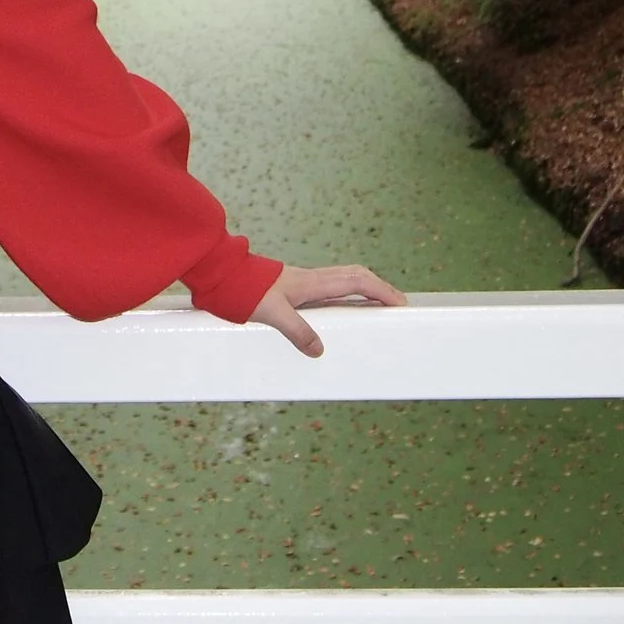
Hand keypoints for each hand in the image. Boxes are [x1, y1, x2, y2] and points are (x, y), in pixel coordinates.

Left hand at [247, 262, 405, 356]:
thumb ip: (296, 331)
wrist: (223, 274)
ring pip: (344, 278)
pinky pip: (331, 286)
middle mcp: (313, 278)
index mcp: (313, 283)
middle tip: (395, 303)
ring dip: (365, 288)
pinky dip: (347, 293)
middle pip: (356, 275)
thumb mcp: (272, 314)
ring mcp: (305, 281)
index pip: (357, 282)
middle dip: (379, 287)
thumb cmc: (245, 290)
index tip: (400, 303)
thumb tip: (319, 350)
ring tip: (377, 305)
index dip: (381, 291)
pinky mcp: (296, 286)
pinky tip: (343, 307)